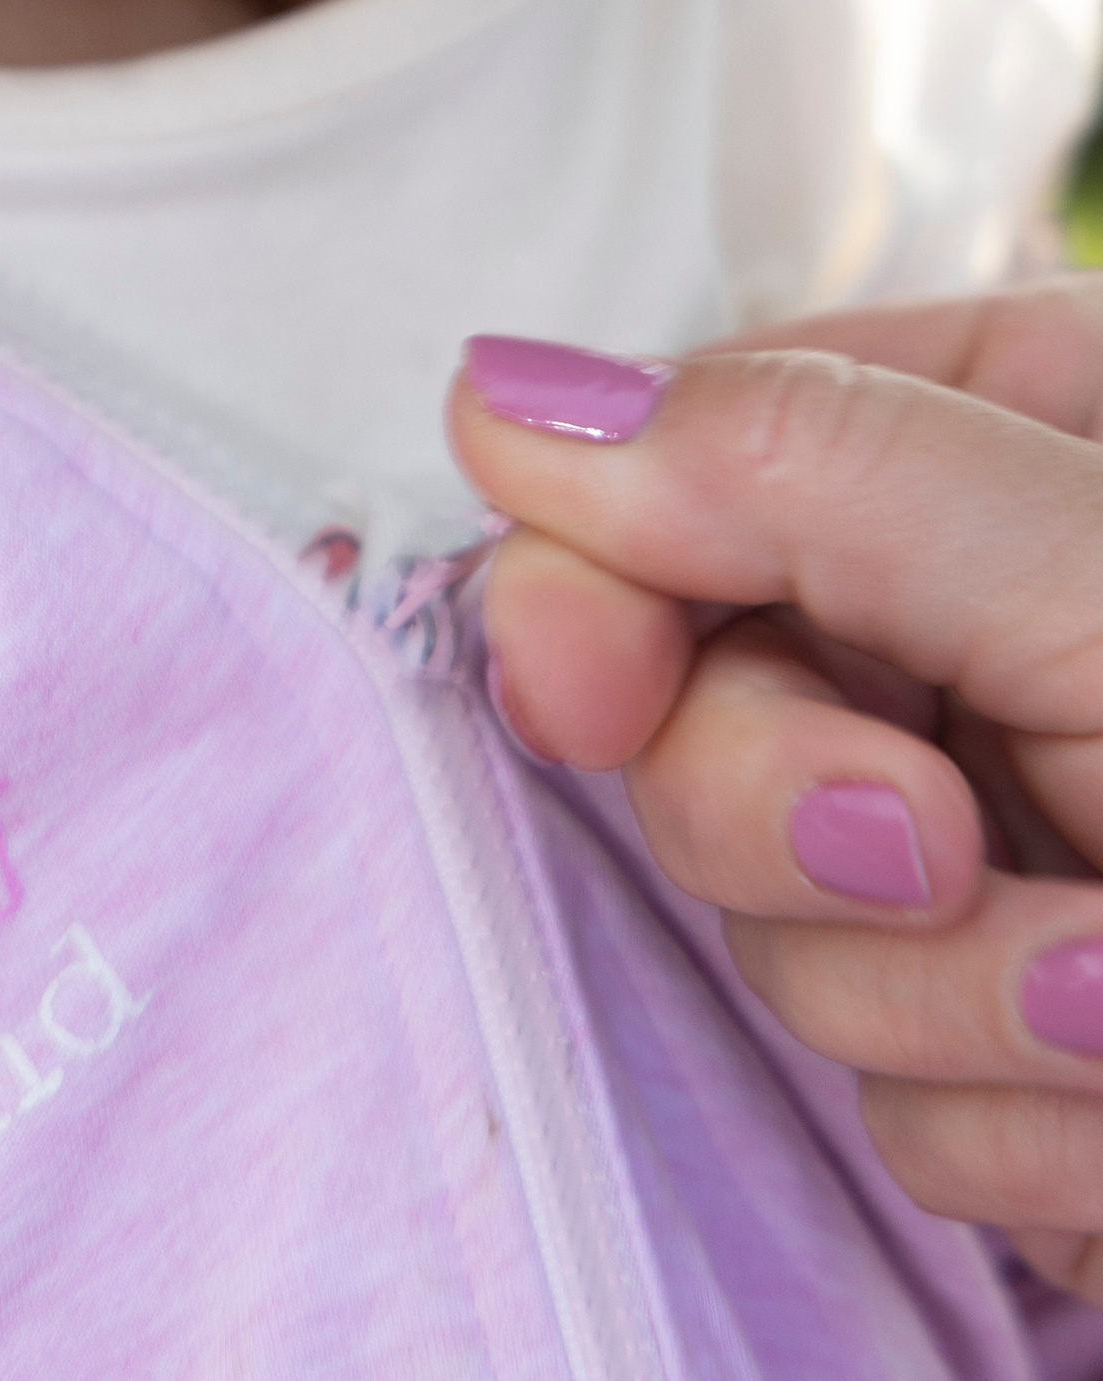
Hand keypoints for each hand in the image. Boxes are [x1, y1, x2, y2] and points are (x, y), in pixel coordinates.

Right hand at [446, 285, 1102, 1298]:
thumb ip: (804, 474)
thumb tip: (497, 395)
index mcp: (1012, 437)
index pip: (677, 461)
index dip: (599, 583)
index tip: (593, 688)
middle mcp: (986, 631)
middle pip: (695, 711)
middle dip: (803, 819)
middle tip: (949, 856)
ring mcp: (1012, 849)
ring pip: (788, 937)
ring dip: (957, 1015)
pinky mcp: (1041, 1055)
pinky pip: (900, 1111)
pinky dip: (1029, 1143)